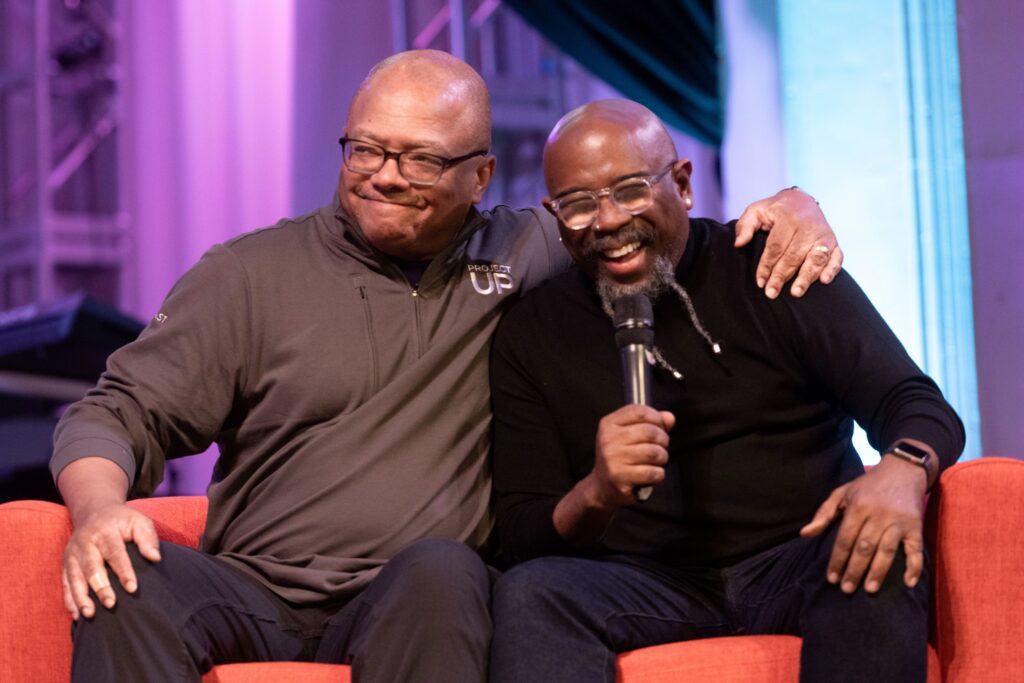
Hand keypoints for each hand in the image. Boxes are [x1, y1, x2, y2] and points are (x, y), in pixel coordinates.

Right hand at [62, 503, 160, 619]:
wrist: (94, 511)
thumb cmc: (121, 520)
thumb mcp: (138, 521)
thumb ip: (148, 538)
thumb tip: (155, 558)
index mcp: (104, 532)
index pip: (115, 554)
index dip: (124, 571)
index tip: (132, 588)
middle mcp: (85, 543)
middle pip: (91, 567)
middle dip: (100, 587)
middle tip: (110, 604)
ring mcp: (72, 554)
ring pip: (74, 578)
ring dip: (81, 597)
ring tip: (89, 614)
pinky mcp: (66, 563)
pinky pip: (65, 583)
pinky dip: (69, 599)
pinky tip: (76, 613)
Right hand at [589, 405, 675, 508]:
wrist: (602, 486)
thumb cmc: (620, 457)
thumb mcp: (629, 435)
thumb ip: (650, 423)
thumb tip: (669, 418)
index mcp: (609, 424)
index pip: (639, 411)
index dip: (656, 418)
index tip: (660, 427)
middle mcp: (608, 439)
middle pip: (650, 432)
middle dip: (663, 440)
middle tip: (660, 448)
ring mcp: (612, 459)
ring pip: (653, 452)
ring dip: (662, 458)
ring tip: (656, 461)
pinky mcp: (619, 477)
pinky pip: (652, 472)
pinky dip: (658, 474)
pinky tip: (651, 475)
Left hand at [734, 188, 843, 298]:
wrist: (802, 200)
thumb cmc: (776, 210)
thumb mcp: (756, 211)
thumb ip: (745, 226)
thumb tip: (739, 244)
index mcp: (787, 218)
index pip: (776, 246)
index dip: (767, 265)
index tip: (760, 282)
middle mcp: (808, 226)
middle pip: (794, 255)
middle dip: (781, 276)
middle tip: (771, 293)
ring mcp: (823, 234)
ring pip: (815, 258)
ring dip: (806, 277)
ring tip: (796, 292)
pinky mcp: (834, 241)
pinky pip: (837, 256)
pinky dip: (832, 269)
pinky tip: (824, 281)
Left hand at [800, 456, 927, 593]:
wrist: (902, 470)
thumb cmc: (868, 485)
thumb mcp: (841, 493)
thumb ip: (823, 514)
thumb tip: (804, 534)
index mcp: (857, 507)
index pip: (844, 538)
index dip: (837, 560)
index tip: (831, 578)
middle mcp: (878, 515)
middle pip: (864, 547)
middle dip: (854, 570)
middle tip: (846, 589)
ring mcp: (898, 522)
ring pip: (887, 550)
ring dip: (878, 571)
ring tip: (869, 589)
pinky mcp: (916, 527)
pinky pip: (915, 550)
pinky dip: (914, 567)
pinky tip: (908, 583)